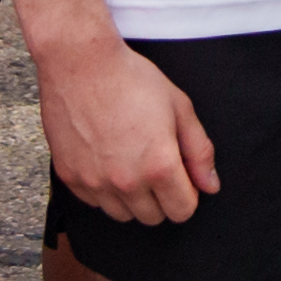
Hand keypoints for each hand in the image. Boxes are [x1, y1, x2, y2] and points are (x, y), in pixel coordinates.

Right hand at [37, 26, 219, 225]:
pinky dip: (103, 190)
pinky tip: (106, 160)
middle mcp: (126, 182)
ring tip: (131, 163)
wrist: (80, 63)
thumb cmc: (132, 79)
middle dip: (161, 198)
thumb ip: (200, 151)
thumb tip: (210, 185)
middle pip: (153, 217)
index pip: (182, 211)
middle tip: (156, 166)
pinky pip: (93, 201)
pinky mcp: (70, 176)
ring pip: (122, 214)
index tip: (181, 176)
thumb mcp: (179, 108)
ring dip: (132, 198)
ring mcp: (94, 182)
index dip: (188, 194)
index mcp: (159, 167)